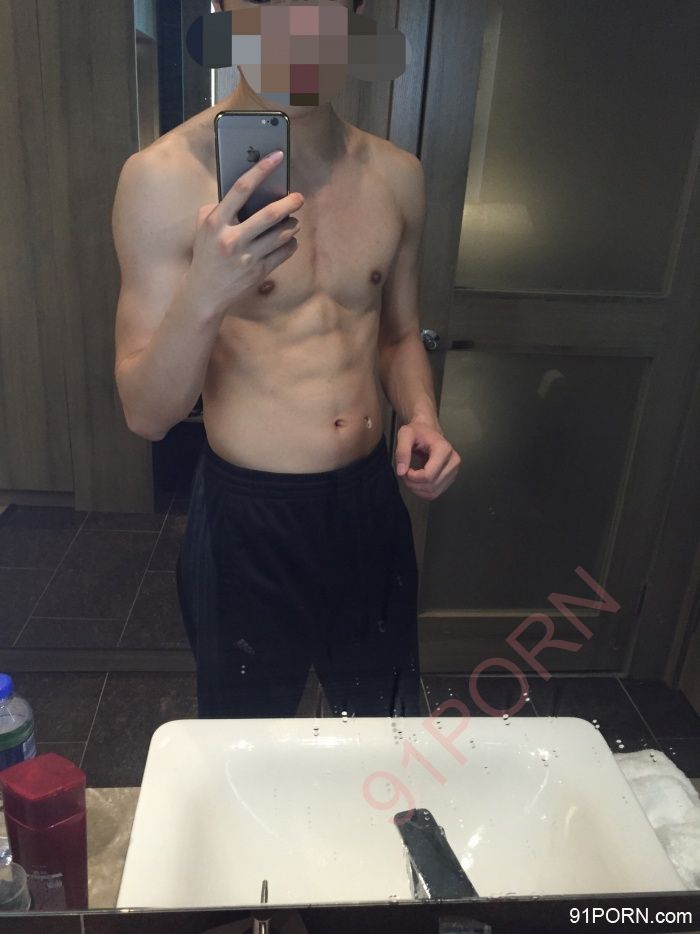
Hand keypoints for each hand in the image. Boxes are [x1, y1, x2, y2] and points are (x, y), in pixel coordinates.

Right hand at [188, 151, 303, 315]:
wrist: (204, 293)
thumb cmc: (206, 255)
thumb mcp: (203, 228)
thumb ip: (218, 208)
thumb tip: (246, 191)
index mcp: (215, 222)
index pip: (242, 188)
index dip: (262, 169)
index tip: (277, 156)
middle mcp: (231, 239)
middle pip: (270, 214)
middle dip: (289, 203)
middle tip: (298, 197)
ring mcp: (246, 257)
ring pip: (281, 234)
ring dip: (292, 224)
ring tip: (293, 220)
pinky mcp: (259, 272)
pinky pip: (284, 253)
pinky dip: (291, 244)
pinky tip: (289, 240)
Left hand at [394, 421, 460, 499]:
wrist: (428, 431)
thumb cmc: (418, 432)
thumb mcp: (405, 435)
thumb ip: (402, 451)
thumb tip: (401, 471)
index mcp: (444, 450)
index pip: (428, 475)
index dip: (412, 477)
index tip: (405, 469)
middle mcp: (453, 461)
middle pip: (430, 485)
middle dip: (413, 484)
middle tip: (404, 473)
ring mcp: (454, 471)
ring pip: (433, 492)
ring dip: (416, 489)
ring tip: (410, 476)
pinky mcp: (450, 478)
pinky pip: (435, 493)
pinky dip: (422, 491)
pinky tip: (416, 481)